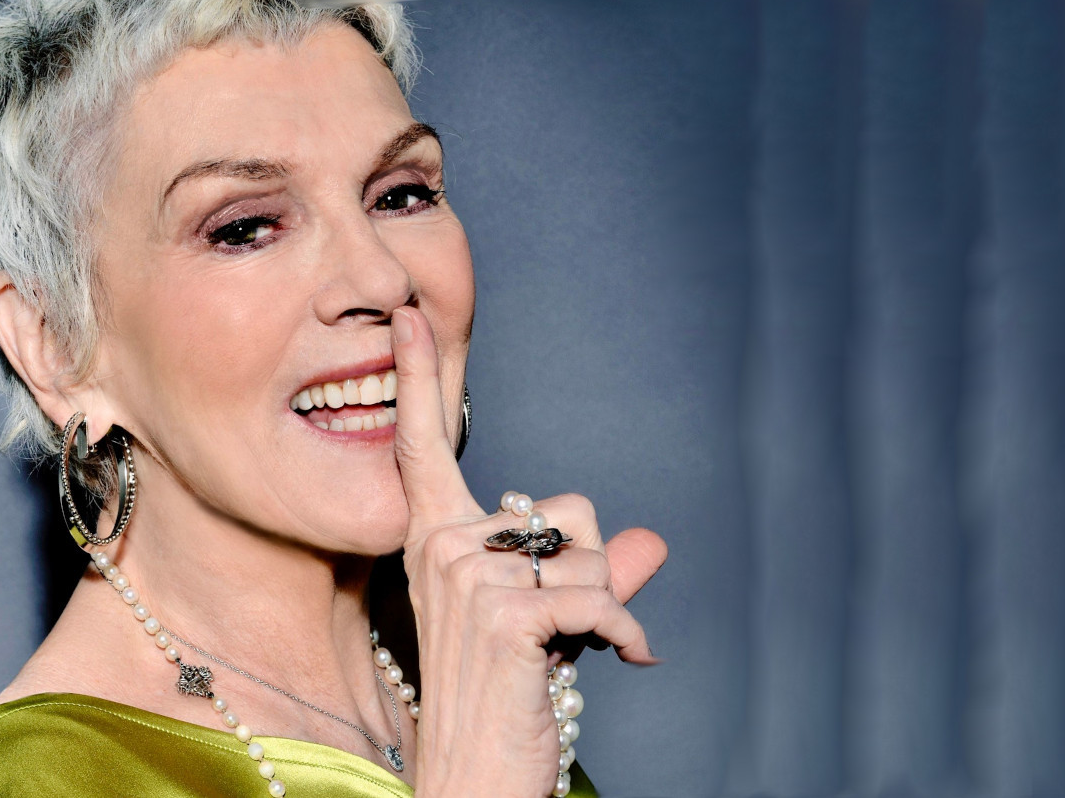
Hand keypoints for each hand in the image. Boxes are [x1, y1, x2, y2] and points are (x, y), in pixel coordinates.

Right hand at [390, 307, 666, 796]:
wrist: (475, 781)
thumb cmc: (506, 701)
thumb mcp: (550, 621)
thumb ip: (597, 572)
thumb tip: (654, 540)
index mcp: (438, 540)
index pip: (425, 446)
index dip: (422, 378)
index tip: (410, 313)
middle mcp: (443, 548)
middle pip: (567, 510)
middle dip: (586, 570)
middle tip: (556, 631)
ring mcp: (468, 578)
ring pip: (592, 555)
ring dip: (603, 608)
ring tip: (565, 655)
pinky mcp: (507, 614)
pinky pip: (604, 597)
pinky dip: (627, 633)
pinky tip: (626, 660)